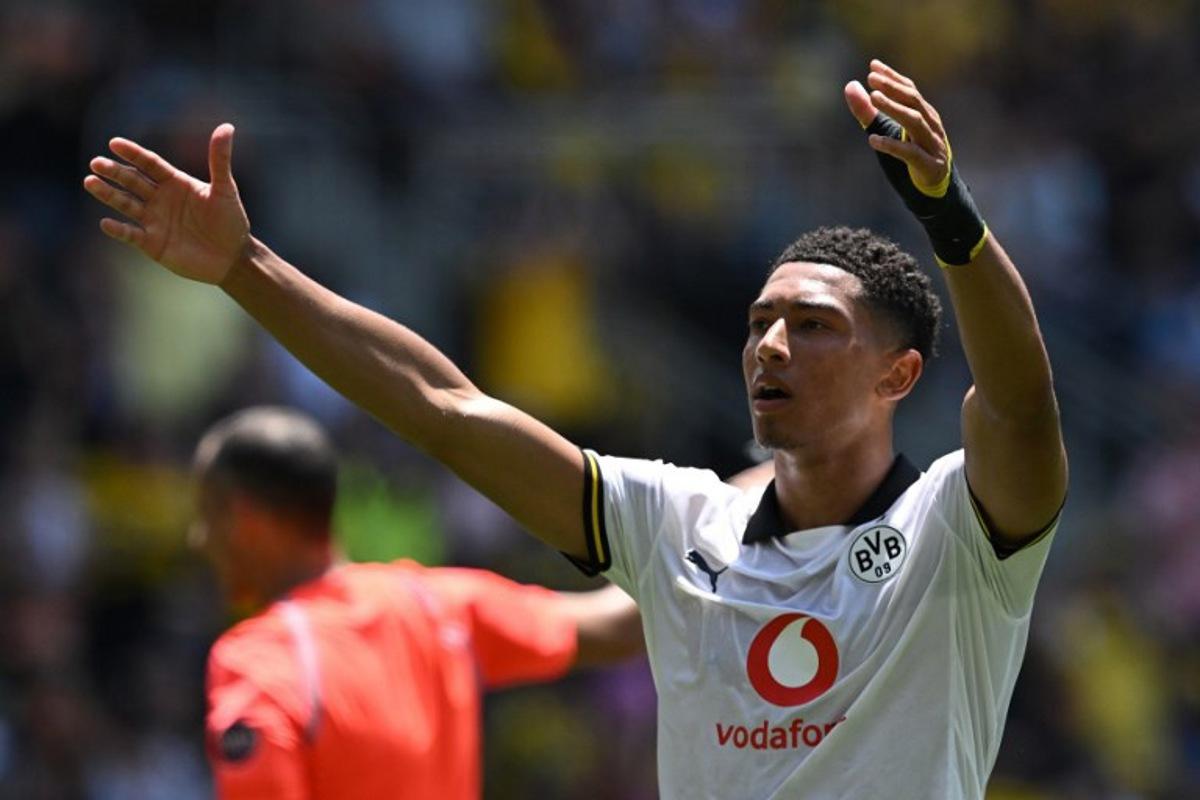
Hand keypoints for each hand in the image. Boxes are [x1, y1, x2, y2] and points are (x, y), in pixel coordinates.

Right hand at [83, 124, 249, 284]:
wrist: (232, 258)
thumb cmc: (231, 221)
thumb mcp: (225, 189)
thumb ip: (220, 160)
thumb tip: (227, 126)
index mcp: (175, 183)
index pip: (149, 164)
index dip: (133, 154)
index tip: (114, 143)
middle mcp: (160, 199)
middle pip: (132, 181)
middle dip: (114, 172)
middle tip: (96, 163)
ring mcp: (154, 221)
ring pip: (126, 204)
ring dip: (108, 194)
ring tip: (90, 182)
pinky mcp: (152, 243)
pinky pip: (131, 234)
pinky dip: (118, 230)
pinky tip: (106, 222)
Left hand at [844, 60, 949, 192]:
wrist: (935, 189)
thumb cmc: (912, 155)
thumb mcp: (888, 130)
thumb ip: (869, 111)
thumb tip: (850, 86)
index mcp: (924, 114)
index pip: (909, 90)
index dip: (892, 77)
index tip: (873, 66)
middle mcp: (931, 125)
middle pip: (913, 100)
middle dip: (892, 88)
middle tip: (871, 79)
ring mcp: (932, 145)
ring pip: (914, 122)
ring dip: (894, 108)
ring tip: (874, 98)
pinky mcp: (929, 165)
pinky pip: (910, 154)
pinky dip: (892, 145)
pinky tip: (872, 140)